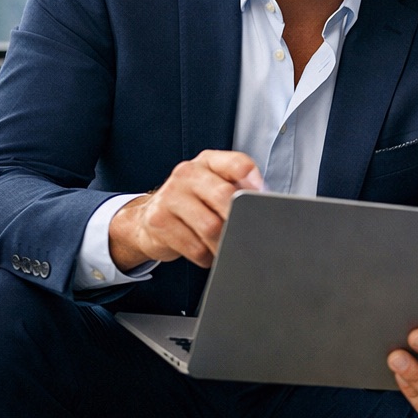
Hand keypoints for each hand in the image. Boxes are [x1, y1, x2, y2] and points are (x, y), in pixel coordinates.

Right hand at [108, 150, 263, 270]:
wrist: (150, 218)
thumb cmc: (194, 203)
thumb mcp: (215, 187)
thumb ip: (240, 189)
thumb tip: (267, 204)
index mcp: (208, 161)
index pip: (237, 164)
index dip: (255, 183)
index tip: (262, 200)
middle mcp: (187, 173)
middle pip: (224, 196)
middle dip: (240, 219)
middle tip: (247, 233)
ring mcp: (170, 196)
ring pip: (211, 226)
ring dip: (224, 243)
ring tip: (228, 247)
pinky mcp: (158, 221)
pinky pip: (195, 247)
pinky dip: (207, 256)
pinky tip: (207, 252)